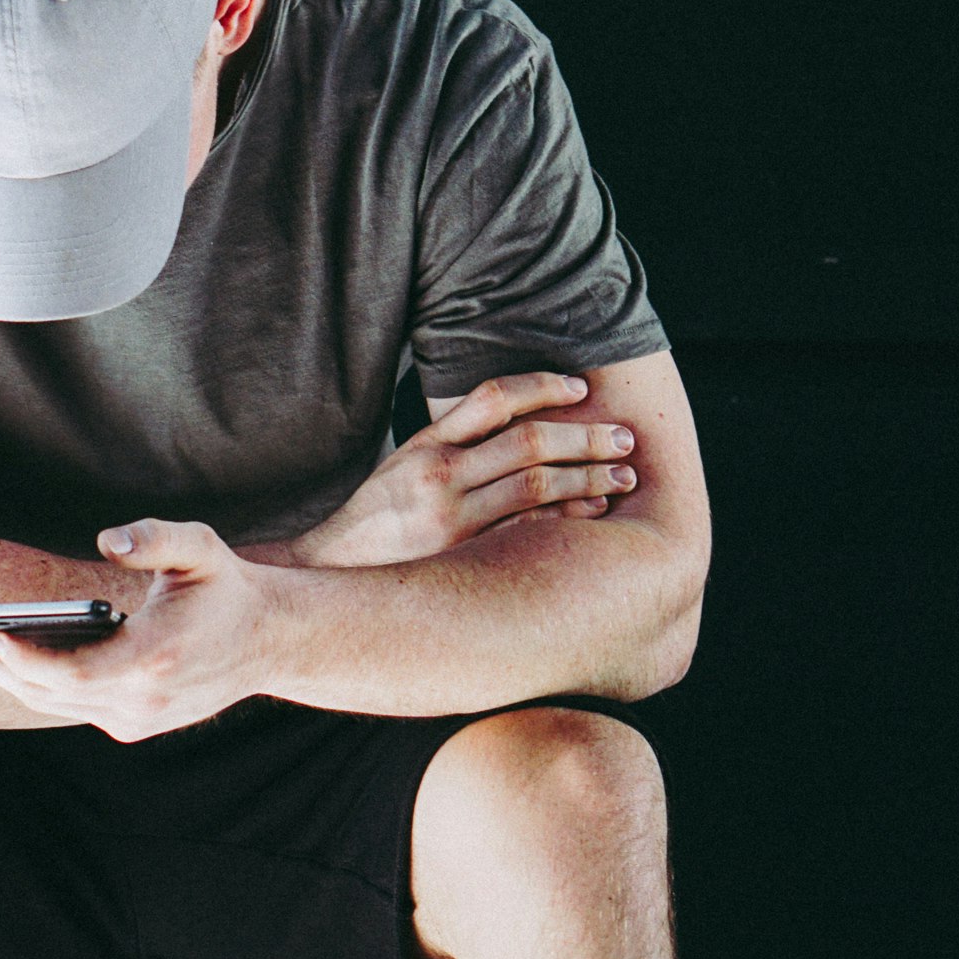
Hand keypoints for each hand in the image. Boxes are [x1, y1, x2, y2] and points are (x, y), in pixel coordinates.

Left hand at [0, 519, 277, 741]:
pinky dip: (35, 683)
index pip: (76, 673)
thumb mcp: (200, 546)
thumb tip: (109, 539)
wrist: (267, 642)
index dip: (28, 659)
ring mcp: (137, 718)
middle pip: (48, 693)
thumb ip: (155, 537)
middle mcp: (143, 699)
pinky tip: (4, 654)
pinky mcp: (133, 724)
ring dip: (6, 675)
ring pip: (54, 704)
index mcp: (155, 658)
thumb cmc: (224, 588)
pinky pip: (71, 706)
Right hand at [287, 373, 635, 569]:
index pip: (493, 398)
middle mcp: (438, 475)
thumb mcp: (403, 466)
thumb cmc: (377, 518)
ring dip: (589, 478)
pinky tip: (594, 514)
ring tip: (622, 477)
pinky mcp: (462, 557)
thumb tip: (515, 421)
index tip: (581, 389)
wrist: (333, 572)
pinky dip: (567, 520)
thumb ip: (452, 443)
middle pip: (528, 442)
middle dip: (586, 437)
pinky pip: (528, 533)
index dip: (543, 386)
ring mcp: (451, 518)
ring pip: (536, 486)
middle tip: (626, 439)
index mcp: (426, 445)